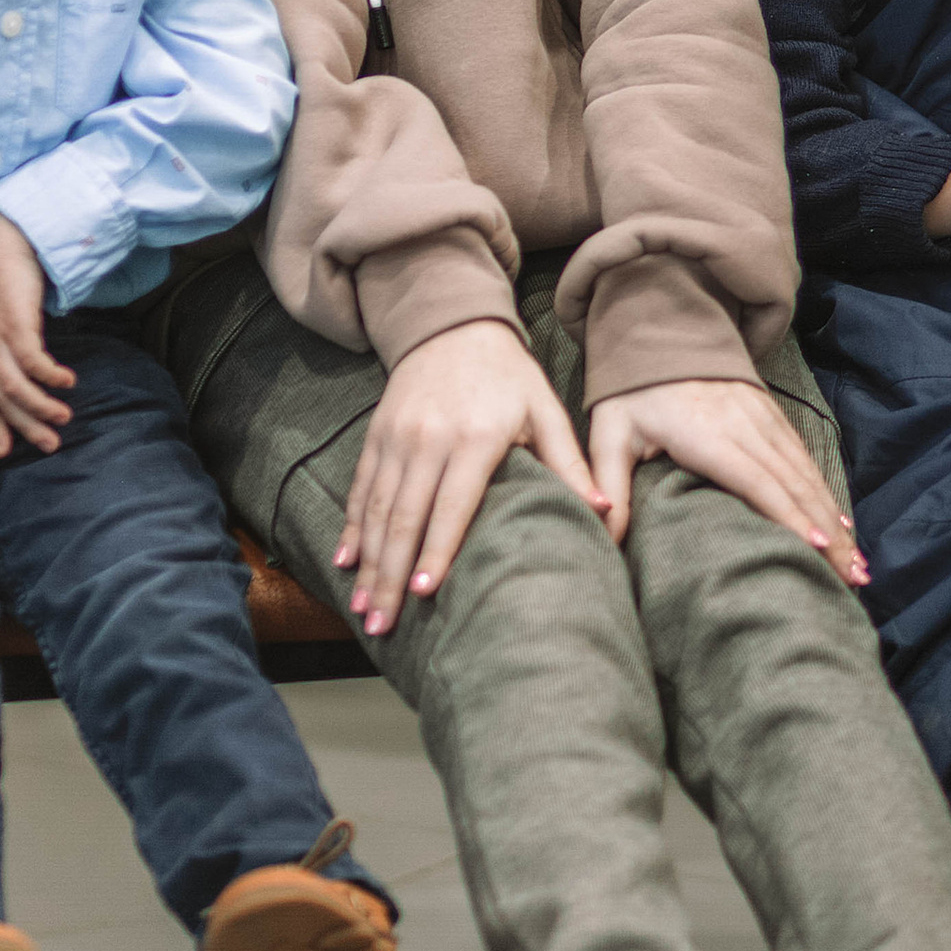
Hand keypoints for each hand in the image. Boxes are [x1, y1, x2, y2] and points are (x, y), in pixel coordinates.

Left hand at [0, 212, 75, 450]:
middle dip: (25, 427)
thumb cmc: (0, 273)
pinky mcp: (15, 322)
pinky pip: (32, 361)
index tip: (2, 450)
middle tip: (49, 446)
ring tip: (64, 417)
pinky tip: (67, 381)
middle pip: (1, 401)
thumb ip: (6, 338)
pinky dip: (50, 376)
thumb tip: (25, 362)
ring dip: (41, 407)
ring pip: (15, 388)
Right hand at [336, 318, 602, 636]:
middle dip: (391, 576)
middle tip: (383, 625)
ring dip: (368, 562)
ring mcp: (397, 437)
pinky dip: (352, 527)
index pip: (453, 504)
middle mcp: (430, 439)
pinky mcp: (377, 436)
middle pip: (406, 517)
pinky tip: (346, 562)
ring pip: (378, 509)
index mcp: (476, 437)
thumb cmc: (509, 377)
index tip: (425, 591)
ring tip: (363, 609)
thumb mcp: (546, 411)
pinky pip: (361, 488)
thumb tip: (604, 512)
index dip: (438, 549)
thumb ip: (569, 463)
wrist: (453, 325)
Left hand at [586, 377, 867, 584]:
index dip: (789, 516)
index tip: (818, 549)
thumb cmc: (630, 389)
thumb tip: (606, 538)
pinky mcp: (770, 413)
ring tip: (857, 562)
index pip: (757, 481)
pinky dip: (825, 492)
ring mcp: (762, 417)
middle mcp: (744, 425)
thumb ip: (608, 484)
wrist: (657, 326)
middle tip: (853, 578)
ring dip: (834, 518)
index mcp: (707, 434)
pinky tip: (841, 523)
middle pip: (794, 485)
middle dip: (828, 533)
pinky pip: (804, 458)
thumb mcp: (608, 433)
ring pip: (807, 473)